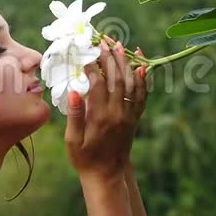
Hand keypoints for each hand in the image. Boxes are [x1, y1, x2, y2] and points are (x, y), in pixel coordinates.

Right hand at [64, 38, 147, 180]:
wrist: (108, 174)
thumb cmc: (84, 158)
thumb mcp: (72, 141)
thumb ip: (75, 116)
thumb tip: (73, 92)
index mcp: (100, 118)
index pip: (98, 85)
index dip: (92, 68)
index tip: (85, 54)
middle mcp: (118, 113)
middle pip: (116, 79)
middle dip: (110, 58)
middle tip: (104, 40)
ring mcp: (129, 115)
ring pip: (130, 84)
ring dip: (125, 63)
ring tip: (120, 45)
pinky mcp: (135, 118)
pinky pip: (142, 95)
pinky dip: (143, 79)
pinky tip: (141, 66)